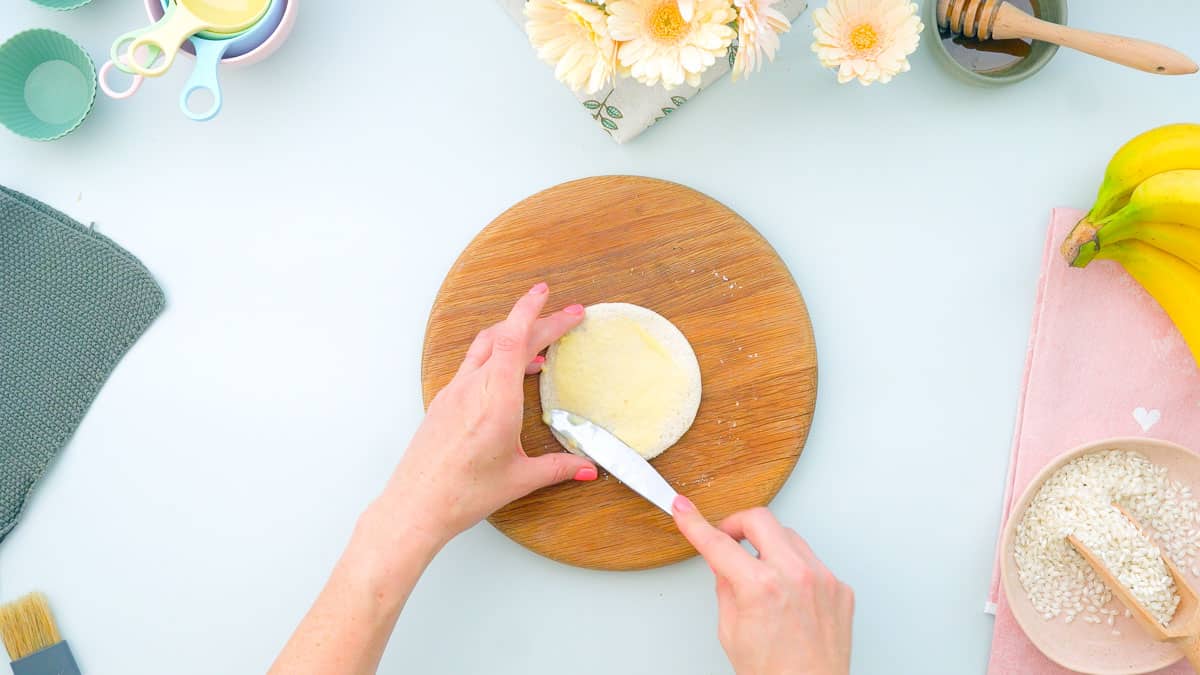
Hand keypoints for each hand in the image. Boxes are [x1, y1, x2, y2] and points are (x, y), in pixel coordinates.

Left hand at [380, 282, 596, 547]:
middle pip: (505, 336)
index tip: (550, 296)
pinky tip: (509, 375)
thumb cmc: (461, 494)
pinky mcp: (444, 402)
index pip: (515, 339)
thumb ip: (557, 467)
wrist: (415, 506)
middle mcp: (472, 387)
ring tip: (540, 346)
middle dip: (537, 321)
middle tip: (565, 316)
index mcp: (495, 399)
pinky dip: (496, 357)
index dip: (533, 311)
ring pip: (485, 347)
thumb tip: (587, 467)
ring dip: (513, 336)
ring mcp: (454, 392)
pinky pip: (473, 365)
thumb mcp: (519, 479)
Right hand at [673, 498, 853, 674]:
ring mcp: (823, 579)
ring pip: (789, 536)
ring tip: (761, 572)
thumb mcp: (732, 631)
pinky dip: (795, 568)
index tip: (685, 511)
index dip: (695, 524)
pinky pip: (812, 561)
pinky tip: (788, 592)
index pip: (718, 543)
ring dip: (768, 545)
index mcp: (761, 587)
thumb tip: (723, 561)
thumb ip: (725, 587)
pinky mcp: (840, 588)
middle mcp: (796, 576)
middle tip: (727, 538)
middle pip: (760, 519)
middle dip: (737, 524)